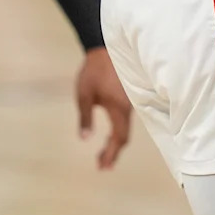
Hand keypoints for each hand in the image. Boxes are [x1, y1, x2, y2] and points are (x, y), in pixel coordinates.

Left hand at [75, 47, 131, 169]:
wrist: (105, 47)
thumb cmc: (93, 71)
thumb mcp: (84, 95)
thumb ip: (85, 118)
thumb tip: (85, 139)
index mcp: (118, 108)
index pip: (118, 138)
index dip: (111, 154)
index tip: (102, 167)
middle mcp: (128, 108)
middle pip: (123, 137)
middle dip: (113, 153)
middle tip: (101, 166)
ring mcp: (130, 102)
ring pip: (125, 129)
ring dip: (114, 143)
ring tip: (101, 154)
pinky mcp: (128, 97)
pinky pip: (125, 120)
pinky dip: (117, 131)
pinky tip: (109, 135)